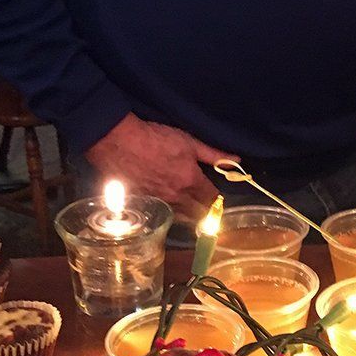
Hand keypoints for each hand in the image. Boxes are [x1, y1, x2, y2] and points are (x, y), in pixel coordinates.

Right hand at [86, 114, 236, 221]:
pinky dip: (165, 212)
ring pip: (178, 217)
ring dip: (186, 215)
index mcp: (191, 182)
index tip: (215, 197)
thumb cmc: (155, 138)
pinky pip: (159, 214)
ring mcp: (158, 203)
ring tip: (187, 209)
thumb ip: (213, 154)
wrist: (119, 142)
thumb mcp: (188, 141)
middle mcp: (176, 197)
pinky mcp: (142, 204)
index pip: (212, 199)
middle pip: (197, 214)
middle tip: (203, 206)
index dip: (216, 199)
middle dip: (203, 211)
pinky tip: (164, 207)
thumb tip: (236, 161)